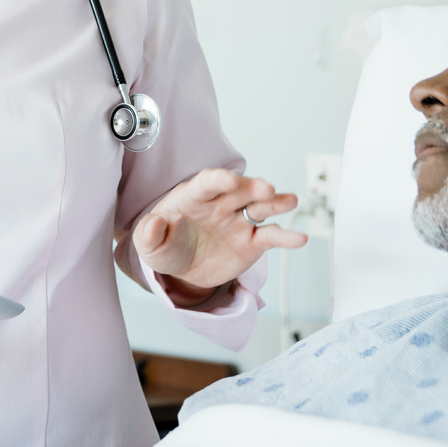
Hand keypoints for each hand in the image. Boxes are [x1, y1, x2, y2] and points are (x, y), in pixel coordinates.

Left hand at [133, 168, 307, 303]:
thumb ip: (149, 232)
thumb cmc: (165, 245)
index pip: (207, 182)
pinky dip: (286, 237)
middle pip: (240, 190)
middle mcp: (221, 203)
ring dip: (275, 203)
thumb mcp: (149, 243)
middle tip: (266, 189)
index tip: (230, 180)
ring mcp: (238, 221)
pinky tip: (299, 238)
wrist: (182, 267)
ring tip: (290, 201)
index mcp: (194, 196)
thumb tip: (155, 224)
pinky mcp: (251, 242)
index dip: (218, 179)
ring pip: (260, 208)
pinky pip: (271, 237)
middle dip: (253, 188)